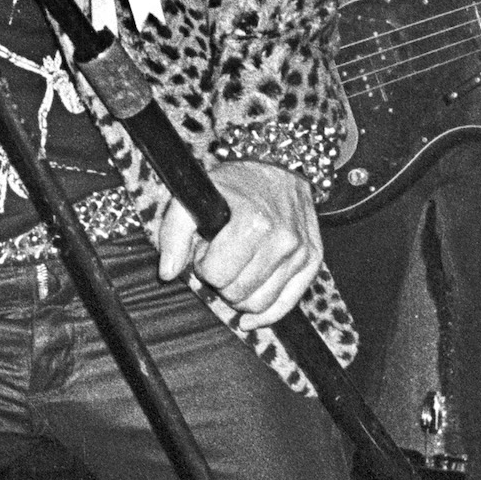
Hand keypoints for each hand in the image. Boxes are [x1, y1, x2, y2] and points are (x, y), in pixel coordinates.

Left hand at [155, 158, 321, 328]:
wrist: (278, 163)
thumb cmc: (235, 182)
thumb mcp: (196, 197)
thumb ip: (174, 234)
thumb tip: (167, 273)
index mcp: (252, 224)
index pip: (217, 275)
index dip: (205, 265)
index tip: (208, 250)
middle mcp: (282, 240)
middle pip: (237, 293)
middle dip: (222, 280)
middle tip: (223, 257)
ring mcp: (300, 252)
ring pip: (259, 303)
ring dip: (240, 294)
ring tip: (238, 268)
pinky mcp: (312, 260)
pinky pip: (287, 304)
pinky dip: (266, 314)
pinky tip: (249, 316)